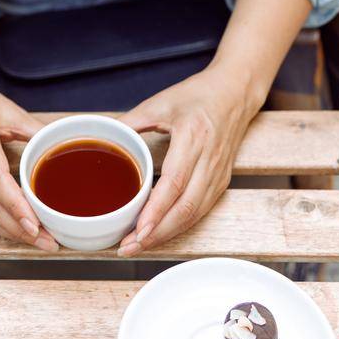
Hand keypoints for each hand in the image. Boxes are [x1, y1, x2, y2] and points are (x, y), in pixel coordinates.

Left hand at [117, 66, 264, 253]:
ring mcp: (218, 174)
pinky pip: (200, 211)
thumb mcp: (161, 102)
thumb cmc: (198, 95)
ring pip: (194, 215)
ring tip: (137, 245)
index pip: (175, 182)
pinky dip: (179, 226)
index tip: (136, 229)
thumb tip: (103, 136)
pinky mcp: (221, 182)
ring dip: (166, 234)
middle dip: (156, 233)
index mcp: (193, 137)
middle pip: (186, 208)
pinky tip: (159, 233)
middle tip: (128, 246)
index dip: (156, 210)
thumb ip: (131, 122)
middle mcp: (209, 160)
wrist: (235, 92)